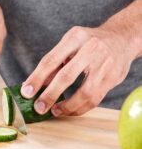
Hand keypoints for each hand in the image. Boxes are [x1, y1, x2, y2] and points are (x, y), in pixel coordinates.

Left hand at [21, 24, 137, 116]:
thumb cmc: (88, 43)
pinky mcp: (113, 77)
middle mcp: (91, 48)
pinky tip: (68, 110)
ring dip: (67, 106)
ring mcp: (105, 64)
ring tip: (54, 111)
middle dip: (50, 95)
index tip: (26, 93)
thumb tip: (33, 86)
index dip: (37, 78)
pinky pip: (95, 99)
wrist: (121, 37)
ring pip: (84, 92)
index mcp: (74, 37)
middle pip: (66, 76)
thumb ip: (54, 65)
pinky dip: (80, 108)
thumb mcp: (69, 45)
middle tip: (38, 108)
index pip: (50, 60)